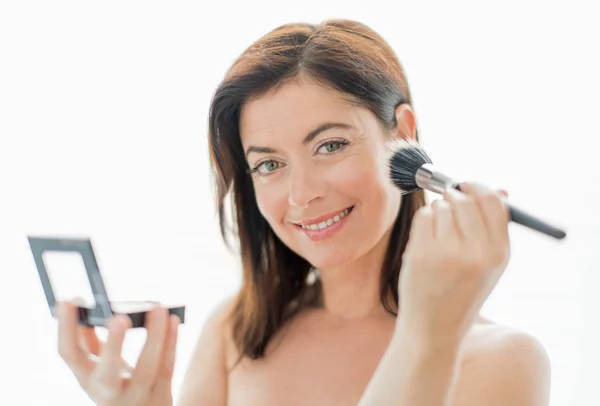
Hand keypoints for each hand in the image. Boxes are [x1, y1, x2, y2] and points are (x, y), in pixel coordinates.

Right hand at [57, 301, 179, 405]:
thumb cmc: (116, 385)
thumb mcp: (98, 368)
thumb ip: (91, 341)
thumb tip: (84, 305)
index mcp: (86, 378)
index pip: (69, 354)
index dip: (66, 328)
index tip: (68, 300)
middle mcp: (107, 391)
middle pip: (107, 372)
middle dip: (113, 346)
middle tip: (118, 317)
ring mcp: (136, 396)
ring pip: (146, 368)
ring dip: (153, 337)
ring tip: (158, 309)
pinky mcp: (161, 394)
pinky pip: (167, 366)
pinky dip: (171, 342)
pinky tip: (173, 320)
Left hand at [397, 182, 510, 349]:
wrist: (434, 328)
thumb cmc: (461, 291)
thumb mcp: (488, 264)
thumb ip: (493, 228)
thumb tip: (499, 189)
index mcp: (499, 253)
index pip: (493, 202)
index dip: (478, 187)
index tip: (465, 185)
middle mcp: (477, 252)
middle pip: (465, 199)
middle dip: (454, 196)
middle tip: (448, 204)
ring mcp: (448, 253)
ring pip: (441, 206)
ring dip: (437, 212)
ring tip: (437, 237)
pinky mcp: (423, 254)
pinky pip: (423, 216)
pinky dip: (423, 222)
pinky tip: (425, 242)